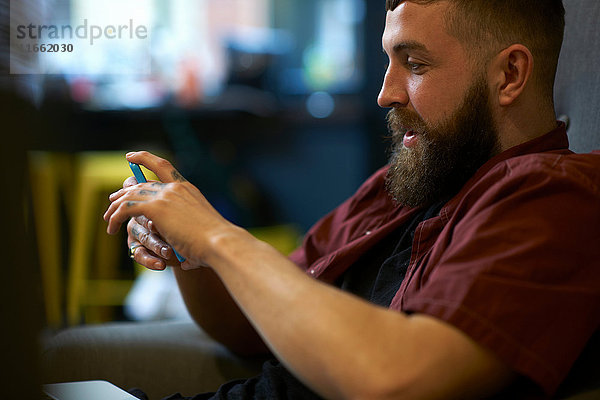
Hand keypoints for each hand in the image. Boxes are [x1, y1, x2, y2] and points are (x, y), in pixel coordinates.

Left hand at [104, 151, 232, 269]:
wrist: (219, 242)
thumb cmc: (215, 245)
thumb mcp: (201, 236)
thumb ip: (190, 243)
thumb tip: (185, 263)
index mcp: (187, 189)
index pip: (162, 166)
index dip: (145, 159)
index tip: (131, 157)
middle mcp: (175, 188)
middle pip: (141, 184)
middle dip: (124, 191)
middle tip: (113, 199)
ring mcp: (165, 195)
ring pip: (130, 195)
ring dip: (115, 206)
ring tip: (108, 218)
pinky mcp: (155, 207)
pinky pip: (126, 208)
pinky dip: (115, 217)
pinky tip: (112, 228)